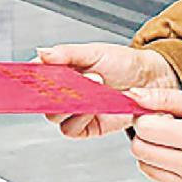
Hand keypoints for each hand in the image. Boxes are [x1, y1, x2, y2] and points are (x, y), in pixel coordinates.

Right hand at [35, 43, 179, 137]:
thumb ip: (67, 53)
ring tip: (90, 85)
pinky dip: (79, 119)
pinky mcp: (90, 127)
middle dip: (50, 92)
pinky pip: (73, 129)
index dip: (31, 77)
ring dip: (68, 103)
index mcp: (61, 74)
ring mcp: (77, 112)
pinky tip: (92, 106)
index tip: (32, 72)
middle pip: (42, 101)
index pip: (36, 78)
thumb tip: (42, 53)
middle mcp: (66, 95)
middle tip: (63, 80)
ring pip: (56, 117)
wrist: (151, 78)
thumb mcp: (94, 51)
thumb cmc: (123, 63)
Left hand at [126, 88, 181, 181]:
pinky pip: (161, 181)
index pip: (145, 129)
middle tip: (163, 127)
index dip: (145, 118)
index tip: (157, 114)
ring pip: (146, 167)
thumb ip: (164, 98)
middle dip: (144, 135)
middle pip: (140, 150)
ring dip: (152, 152)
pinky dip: (165, 168)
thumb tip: (132, 95)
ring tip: (175, 142)